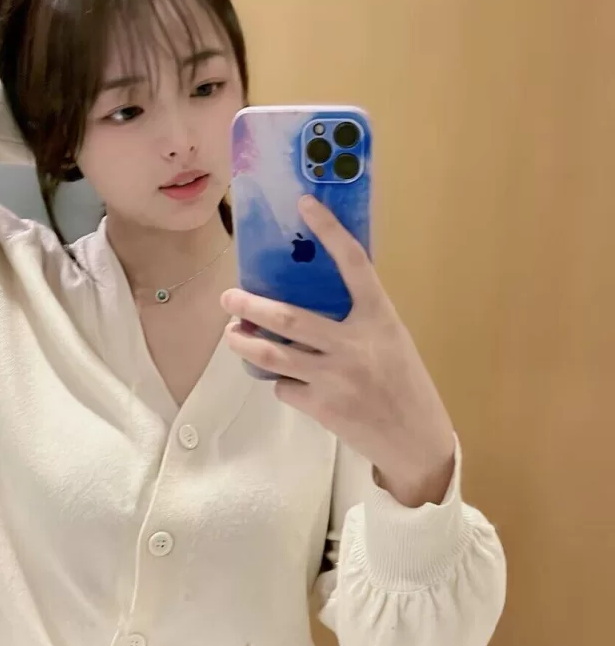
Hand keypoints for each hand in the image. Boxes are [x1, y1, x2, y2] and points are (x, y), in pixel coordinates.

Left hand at [221, 195, 456, 506]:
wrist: (416, 440)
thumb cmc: (403, 384)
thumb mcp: (390, 341)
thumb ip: (357, 320)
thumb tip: (305, 303)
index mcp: (380, 318)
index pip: (354, 264)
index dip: (330, 231)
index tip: (305, 204)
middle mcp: (355, 344)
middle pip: (288, 318)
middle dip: (250, 306)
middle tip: (229, 297)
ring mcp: (335, 377)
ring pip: (272, 356)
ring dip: (244, 345)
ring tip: (232, 336)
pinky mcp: (322, 407)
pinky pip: (285, 387)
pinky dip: (281, 382)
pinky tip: (288, 382)